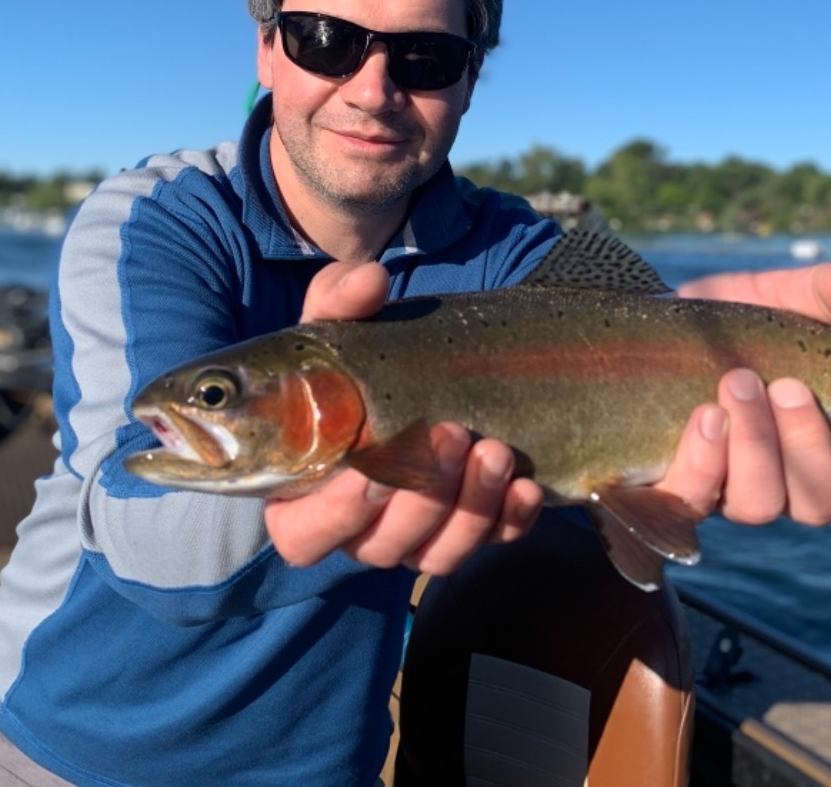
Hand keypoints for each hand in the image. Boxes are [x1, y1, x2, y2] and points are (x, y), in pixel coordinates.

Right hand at [262, 262, 543, 573]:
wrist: (415, 378)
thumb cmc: (358, 365)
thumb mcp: (342, 328)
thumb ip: (340, 302)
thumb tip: (368, 279)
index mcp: (306, 496)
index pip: (305, 536)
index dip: (337, 512)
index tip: (371, 465)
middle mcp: (360, 530)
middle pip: (384, 544)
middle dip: (423, 495)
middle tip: (451, 433)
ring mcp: (417, 537)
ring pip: (440, 552)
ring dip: (471, 506)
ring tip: (495, 449)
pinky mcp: (468, 533)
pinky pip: (491, 544)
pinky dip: (510, 519)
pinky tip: (525, 484)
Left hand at [661, 263, 830, 525]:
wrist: (641, 331)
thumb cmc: (728, 324)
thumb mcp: (777, 297)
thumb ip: (827, 293)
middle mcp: (787, 474)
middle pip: (821, 499)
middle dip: (806, 442)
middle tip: (785, 386)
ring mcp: (730, 489)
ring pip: (761, 505)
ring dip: (755, 448)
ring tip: (738, 384)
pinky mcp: (675, 489)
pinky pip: (693, 501)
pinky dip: (704, 462)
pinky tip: (705, 417)